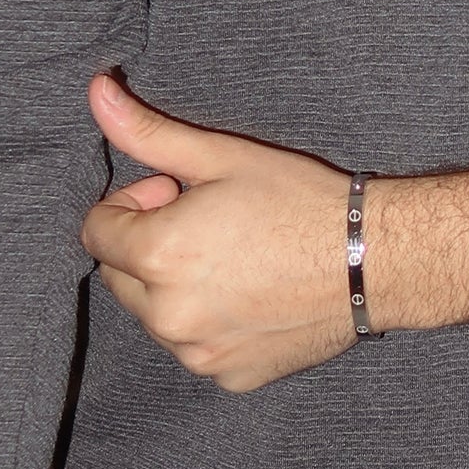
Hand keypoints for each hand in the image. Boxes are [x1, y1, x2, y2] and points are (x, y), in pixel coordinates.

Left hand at [81, 74, 354, 391]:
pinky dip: (211, 326)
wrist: (372, 260)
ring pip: (156, 316)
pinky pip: (196, 348)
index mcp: (157, 255)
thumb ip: (148, 132)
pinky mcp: (229, 376)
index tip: (175, 193)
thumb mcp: (221, 156)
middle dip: (148, 248)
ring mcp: (198, 354)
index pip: (95, 232)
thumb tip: (95, 91)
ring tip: (235, 260)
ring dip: (175, 289)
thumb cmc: (299, 201)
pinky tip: (254, 296)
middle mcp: (167, 315)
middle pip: (120, 277)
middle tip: (208, 224)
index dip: (131, 204)